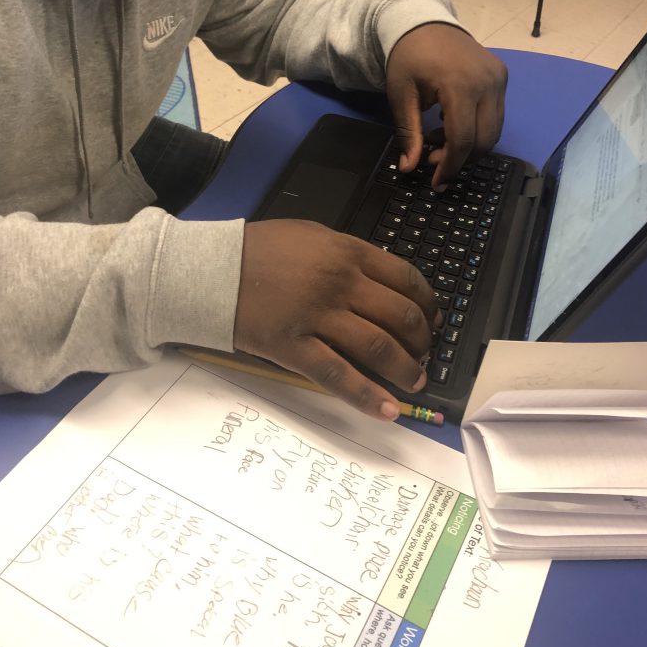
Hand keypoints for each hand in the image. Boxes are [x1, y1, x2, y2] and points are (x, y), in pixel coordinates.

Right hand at [233, 219, 437, 419]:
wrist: (212, 268)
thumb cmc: (260, 249)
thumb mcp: (312, 236)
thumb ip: (350, 255)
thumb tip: (385, 280)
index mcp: (348, 253)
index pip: (407, 280)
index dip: (429, 304)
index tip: (434, 319)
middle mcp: (341, 283)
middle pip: (401, 316)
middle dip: (422, 340)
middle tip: (424, 354)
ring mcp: (318, 317)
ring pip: (378, 347)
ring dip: (405, 369)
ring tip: (415, 382)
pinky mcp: (294, 348)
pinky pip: (339, 376)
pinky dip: (367, 396)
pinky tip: (388, 410)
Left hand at [386, 23, 507, 189]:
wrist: (424, 21)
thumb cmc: (408, 58)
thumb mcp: (401, 95)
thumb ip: (408, 133)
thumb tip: (408, 168)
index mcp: (460, 84)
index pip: (463, 139)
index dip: (450, 166)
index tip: (436, 181)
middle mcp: (487, 82)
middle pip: (484, 140)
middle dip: (461, 159)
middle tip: (434, 160)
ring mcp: (499, 78)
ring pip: (495, 130)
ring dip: (470, 145)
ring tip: (440, 141)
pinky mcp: (502, 76)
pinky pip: (496, 114)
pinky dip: (478, 127)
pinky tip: (453, 123)